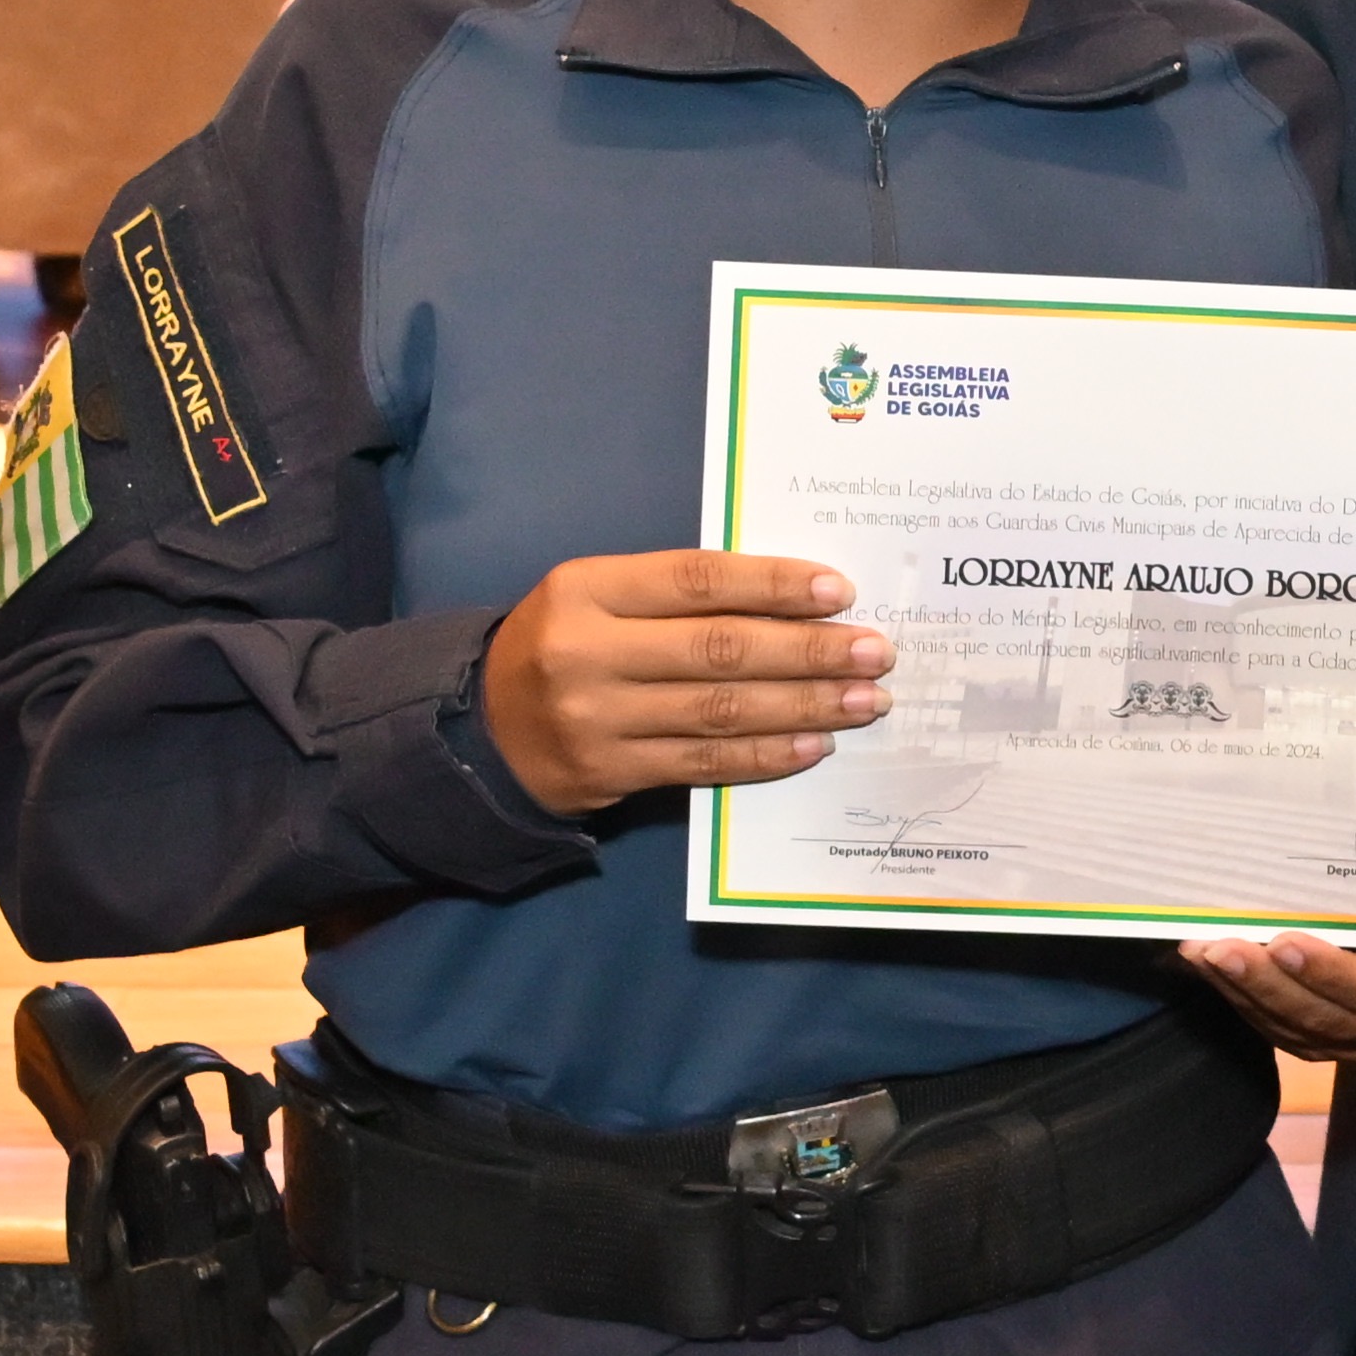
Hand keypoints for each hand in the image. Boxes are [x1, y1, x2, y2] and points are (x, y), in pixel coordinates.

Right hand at [481, 551, 889, 814]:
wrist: (479, 729)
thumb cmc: (563, 644)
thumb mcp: (598, 596)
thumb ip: (676, 595)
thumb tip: (793, 600)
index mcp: (588, 588)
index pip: (698, 580)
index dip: (773, 585)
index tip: (839, 592)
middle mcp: (588, 652)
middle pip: (720, 650)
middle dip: (809, 652)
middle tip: (875, 652)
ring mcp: (597, 720)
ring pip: (721, 711)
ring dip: (804, 706)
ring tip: (863, 700)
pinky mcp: (608, 774)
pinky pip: (704, 765)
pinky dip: (766, 755)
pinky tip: (815, 745)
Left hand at [1176, 935, 1355, 1059]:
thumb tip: (1301, 854)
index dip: (1325, 972)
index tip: (1281, 943)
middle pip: (1325, 1017)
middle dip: (1264, 982)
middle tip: (1219, 949)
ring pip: (1296, 1030)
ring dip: (1242, 992)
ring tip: (1201, 955)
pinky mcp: (1328, 1046)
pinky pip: (1281, 1033)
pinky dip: (1243, 1002)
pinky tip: (1212, 973)